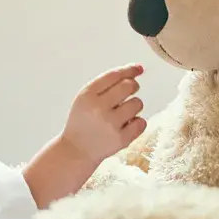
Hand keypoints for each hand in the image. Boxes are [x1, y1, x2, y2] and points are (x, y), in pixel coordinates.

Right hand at [22, 64, 146, 207]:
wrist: (77, 150)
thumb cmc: (84, 120)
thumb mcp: (85, 98)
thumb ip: (106, 84)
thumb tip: (137, 70)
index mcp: (88, 95)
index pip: (114, 75)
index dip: (129, 69)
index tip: (139, 68)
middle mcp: (99, 108)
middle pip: (129, 86)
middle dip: (133, 87)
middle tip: (128, 93)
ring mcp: (111, 124)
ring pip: (138, 103)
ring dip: (134, 106)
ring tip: (123, 113)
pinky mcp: (121, 139)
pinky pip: (142, 122)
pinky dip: (137, 123)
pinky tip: (126, 126)